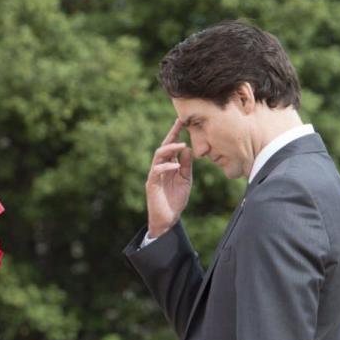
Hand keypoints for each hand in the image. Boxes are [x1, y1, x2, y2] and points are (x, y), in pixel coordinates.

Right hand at [146, 118, 192, 237]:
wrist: (168, 219)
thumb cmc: (176, 200)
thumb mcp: (185, 179)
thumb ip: (186, 165)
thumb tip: (187, 148)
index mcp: (169, 165)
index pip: (171, 146)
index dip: (175, 133)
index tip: (183, 121)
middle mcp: (160, 167)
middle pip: (163, 147)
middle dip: (171, 134)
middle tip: (180, 123)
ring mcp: (154, 175)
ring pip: (158, 156)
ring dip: (169, 149)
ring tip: (181, 144)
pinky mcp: (151, 184)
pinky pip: (157, 171)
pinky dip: (166, 167)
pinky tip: (176, 166)